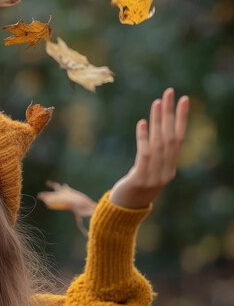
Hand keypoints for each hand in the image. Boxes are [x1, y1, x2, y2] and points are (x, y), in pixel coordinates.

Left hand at [110, 88, 189, 208]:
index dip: (182, 118)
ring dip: (157, 121)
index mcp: (170, 168)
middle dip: (170, 113)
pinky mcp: (140, 179)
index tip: (183, 99)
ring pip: (159, 143)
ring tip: (156, 102)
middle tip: (169, 92)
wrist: (123, 213)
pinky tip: (141, 123)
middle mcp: (166, 171)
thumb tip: (151, 136)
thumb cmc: (133, 189)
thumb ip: (152, 157)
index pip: (179, 138)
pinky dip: (143, 138)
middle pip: (171, 137)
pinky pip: (144, 155)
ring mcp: (155, 176)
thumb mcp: (146, 171)